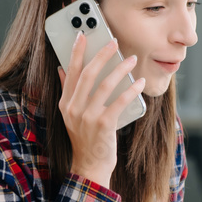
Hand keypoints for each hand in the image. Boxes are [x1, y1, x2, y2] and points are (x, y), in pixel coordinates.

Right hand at [57, 31, 145, 187]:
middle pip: (88, 74)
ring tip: (131, 60)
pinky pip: (119, 101)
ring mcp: (87, 117)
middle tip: (114, 42)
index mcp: (65, 103)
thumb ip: (67, 91)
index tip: (83, 35)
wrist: (89, 166)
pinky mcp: (103, 125)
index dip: (77, 52)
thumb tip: (62, 69)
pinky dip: (131, 90)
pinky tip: (139, 83)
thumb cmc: (85, 139)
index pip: (71, 72)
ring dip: (120, 69)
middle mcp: (73, 108)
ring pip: (105, 85)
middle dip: (102, 54)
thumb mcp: (71, 115)